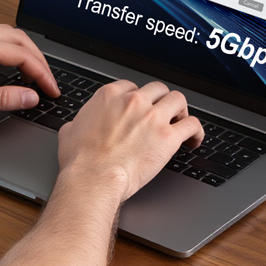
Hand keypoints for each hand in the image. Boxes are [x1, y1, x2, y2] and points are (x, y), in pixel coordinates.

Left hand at [0, 24, 60, 121]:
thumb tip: (30, 97)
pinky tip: (9, 63)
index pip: (22, 55)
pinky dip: (8, 49)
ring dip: (24, 52)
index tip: (51, 89)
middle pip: (19, 39)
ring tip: (33, 74)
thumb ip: (2, 98)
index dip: (42, 74)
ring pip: (6, 34)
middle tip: (47, 82)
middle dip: (38, 60)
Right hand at [55, 80, 204, 200]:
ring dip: (181, 111)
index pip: (133, 86)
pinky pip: (192, 125)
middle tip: (163, 115)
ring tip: (180, 123)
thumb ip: (79, 122)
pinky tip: (194, 140)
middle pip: (158, 90)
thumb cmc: (80, 161)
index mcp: (110, 96)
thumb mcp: (70, 132)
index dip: (139, 99)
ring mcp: (152, 117)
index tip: (142, 109)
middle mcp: (134, 101)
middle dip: (161, 101)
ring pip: (178, 100)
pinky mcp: (168, 137)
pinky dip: (196, 131)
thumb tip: (77, 127)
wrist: (93, 178)